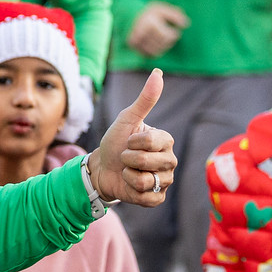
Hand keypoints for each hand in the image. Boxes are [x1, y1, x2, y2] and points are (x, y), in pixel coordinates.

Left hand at [85, 69, 175, 207]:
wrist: (101, 168)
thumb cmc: (115, 142)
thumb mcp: (127, 119)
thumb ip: (144, 99)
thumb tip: (158, 73)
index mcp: (166, 141)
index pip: (152, 142)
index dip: (132, 142)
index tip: (128, 142)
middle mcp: (170, 161)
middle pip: (149, 162)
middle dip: (128, 159)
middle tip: (125, 158)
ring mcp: (165, 180)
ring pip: (148, 180)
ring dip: (128, 175)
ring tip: (127, 171)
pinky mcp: (157, 198)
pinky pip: (148, 197)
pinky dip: (132, 190)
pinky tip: (130, 185)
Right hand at [127, 3, 189, 57]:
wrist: (128, 14)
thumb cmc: (149, 12)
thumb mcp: (162, 9)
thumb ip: (175, 14)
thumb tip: (186, 24)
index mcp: (150, 22)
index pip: (168, 36)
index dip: (174, 34)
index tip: (175, 31)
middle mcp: (141, 32)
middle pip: (162, 44)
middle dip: (169, 41)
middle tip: (169, 35)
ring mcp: (136, 40)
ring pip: (156, 51)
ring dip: (163, 47)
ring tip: (162, 39)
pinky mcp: (133, 46)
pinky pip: (149, 54)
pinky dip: (155, 51)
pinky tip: (156, 44)